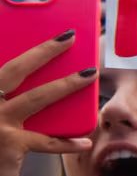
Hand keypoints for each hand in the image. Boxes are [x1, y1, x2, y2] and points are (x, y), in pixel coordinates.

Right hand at [0, 32, 94, 175]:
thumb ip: (10, 98)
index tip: (44, 30)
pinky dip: (67, 142)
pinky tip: (85, 142)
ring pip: (35, 98)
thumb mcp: (1, 118)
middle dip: (43, 51)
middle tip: (70, 36)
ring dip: (66, 84)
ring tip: (89, 74)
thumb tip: (49, 79)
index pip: (3, 65)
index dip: (24, 46)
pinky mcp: (8, 145)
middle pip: (13, 70)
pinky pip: (45, 141)